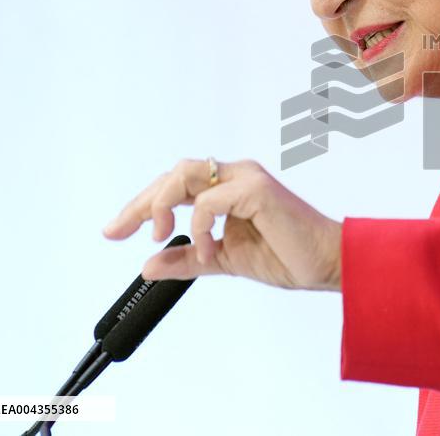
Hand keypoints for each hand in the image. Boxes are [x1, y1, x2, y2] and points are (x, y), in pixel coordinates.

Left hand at [102, 158, 341, 291]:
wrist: (324, 264)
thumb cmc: (287, 256)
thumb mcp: (222, 260)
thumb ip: (187, 259)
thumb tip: (148, 264)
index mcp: (228, 189)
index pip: (174, 187)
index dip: (141, 206)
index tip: (114, 231)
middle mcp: (236, 176)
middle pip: (173, 174)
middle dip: (140, 203)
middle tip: (118, 231)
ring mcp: (247, 179)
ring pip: (185, 174)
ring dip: (161, 204)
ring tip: (156, 236)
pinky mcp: (257, 190)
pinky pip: (210, 201)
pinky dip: (199, 227)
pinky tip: (206, 250)